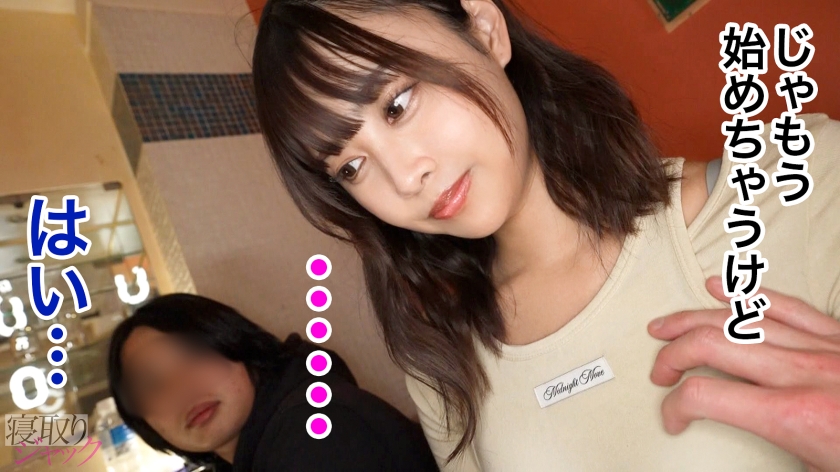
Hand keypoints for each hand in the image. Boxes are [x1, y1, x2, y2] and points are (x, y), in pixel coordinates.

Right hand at [648, 276, 839, 471]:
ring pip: (741, 320)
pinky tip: (720, 290)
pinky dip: (748, 297)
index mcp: (797, 415)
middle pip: (713, 345)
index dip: (676, 406)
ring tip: (665, 327)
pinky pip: (785, 306)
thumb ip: (790, 456)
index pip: (707, 396)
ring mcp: (824, 347)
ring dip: (693, 320)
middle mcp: (804, 372)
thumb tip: (768, 452)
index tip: (673, 419)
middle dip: (673, 357)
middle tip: (659, 371)